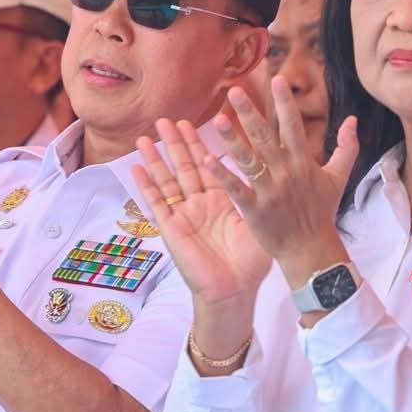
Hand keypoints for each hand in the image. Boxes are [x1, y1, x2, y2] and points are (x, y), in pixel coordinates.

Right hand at [132, 117, 276, 366]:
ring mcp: (183, 216)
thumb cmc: (250, 262)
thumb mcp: (257, 221)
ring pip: (167, 181)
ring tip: (146, 136)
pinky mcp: (171, 229)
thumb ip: (259, 195)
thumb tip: (274, 170)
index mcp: (222, 201)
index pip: (209, 165)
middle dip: (176, 144)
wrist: (235, 292)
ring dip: (156, 159)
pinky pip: (156, 204)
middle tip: (167, 119)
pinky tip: (136, 167)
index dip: (201, 144)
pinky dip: (145, 186)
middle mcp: (200, 205)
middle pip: (185, 167)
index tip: (196, 121)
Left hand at [210, 83, 358, 287]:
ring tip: (218, 119)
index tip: (276, 78)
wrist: (311, 250)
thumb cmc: (322, 212)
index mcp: (304, 162)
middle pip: (265, 138)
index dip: (284, 102)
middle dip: (250, 113)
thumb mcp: (338, 177)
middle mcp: (286, 172)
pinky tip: (208, 159)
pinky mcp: (255, 209)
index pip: (293, 126)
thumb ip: (347, 147)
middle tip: (234, 90)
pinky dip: (223, 175)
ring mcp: (270, 191)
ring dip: (233, 139)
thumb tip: (352, 119)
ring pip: (249, 160)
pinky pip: (237, 189)